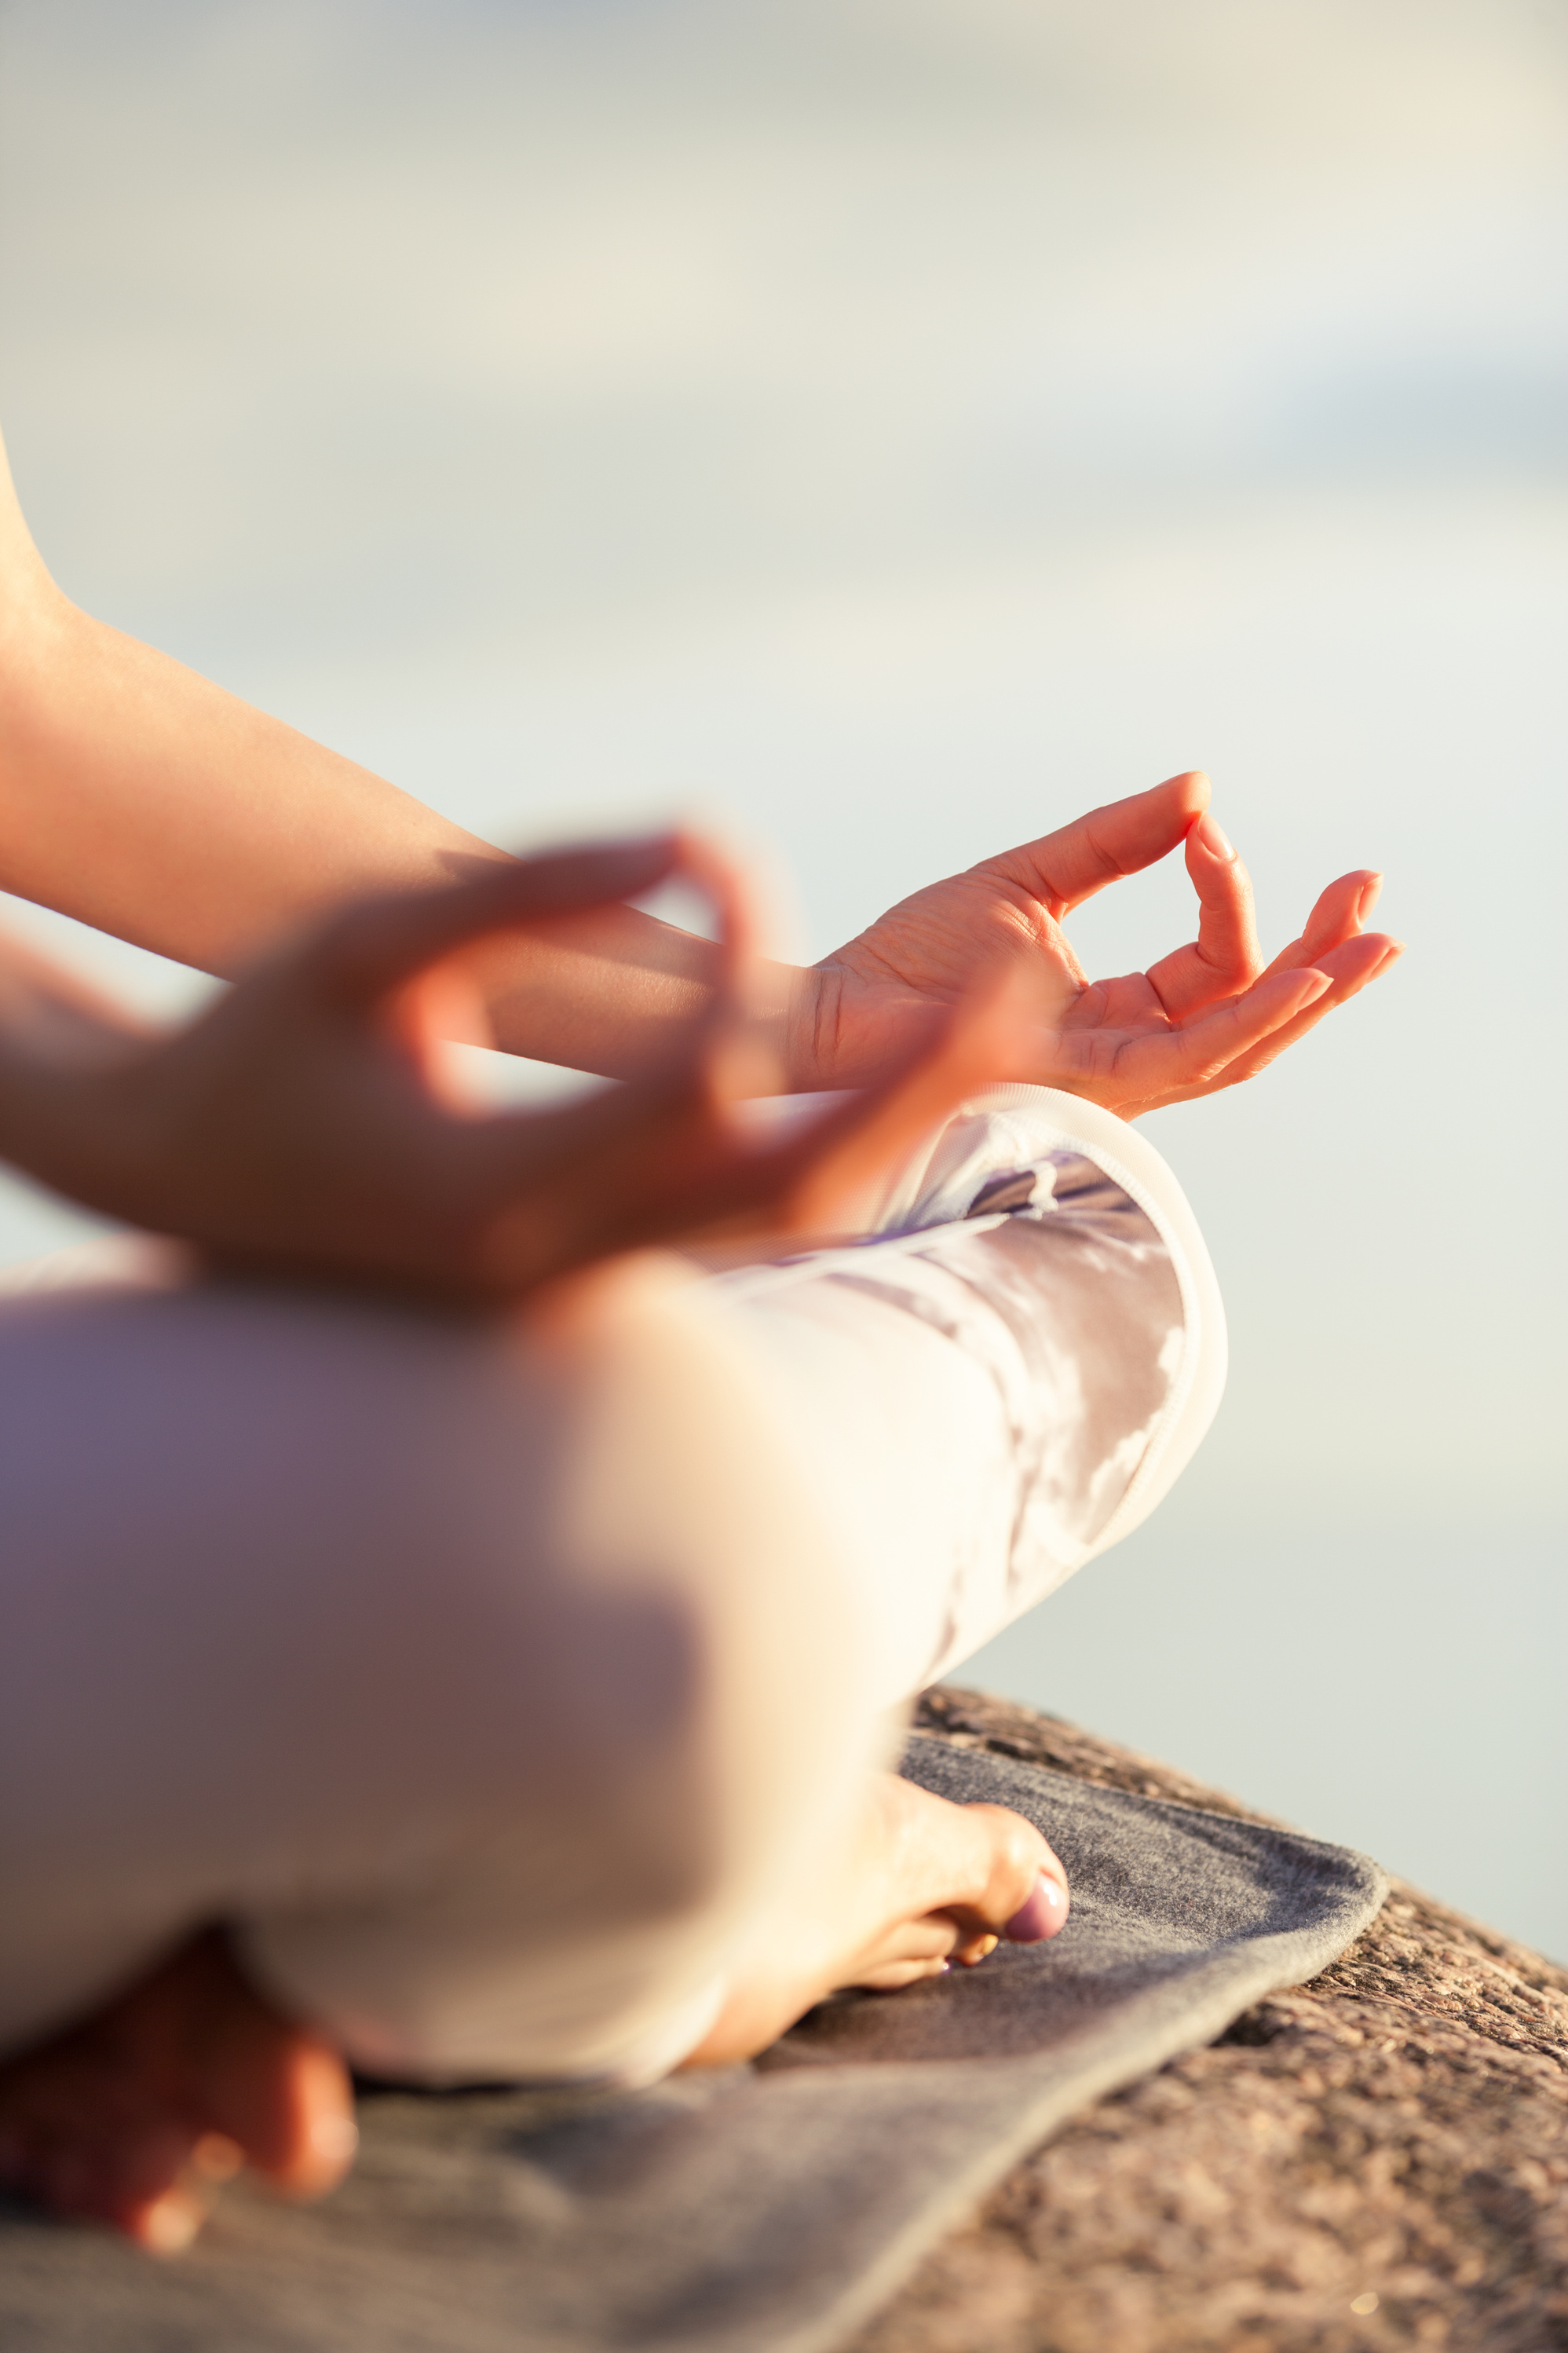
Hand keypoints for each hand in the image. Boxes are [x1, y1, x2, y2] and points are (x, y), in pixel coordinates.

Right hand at [0, 835, 1027, 1301]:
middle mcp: (555, 1265)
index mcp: (485, 1191)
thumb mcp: (364, 945)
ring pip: (790, 1222)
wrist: (186, 1185)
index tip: (739, 870)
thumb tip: (701, 835)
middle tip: (1026, 983)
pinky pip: (752, 1228)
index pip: (683, 1092)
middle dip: (919, 1087)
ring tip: (1003, 1025)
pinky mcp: (601, 1284)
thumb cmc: (256, 1049)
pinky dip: (839, 1151)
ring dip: (903, 1125)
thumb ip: (528, 888)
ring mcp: (584, 1292)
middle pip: (789, 1187)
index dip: (737, 971)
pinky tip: (905, 1078)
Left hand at [792, 771, 1402, 1116]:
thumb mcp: (1030, 880)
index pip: (1209, 968)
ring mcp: (1107, 1082)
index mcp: (1115, 1015)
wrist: (829, 1007)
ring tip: (1368, 943)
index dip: (1231, 901)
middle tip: (1374, 899)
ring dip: (1307, 994)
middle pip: (1250, 1021)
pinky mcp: (1081, 1084)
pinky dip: (1248, 1017)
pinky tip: (1297, 978)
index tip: (1213, 831)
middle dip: (1321, 963)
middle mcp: (1124, 1060)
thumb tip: (1200, 790)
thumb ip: (1115, 842)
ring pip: (1236, 1048)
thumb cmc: (908, 958)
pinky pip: (1185, 1059)